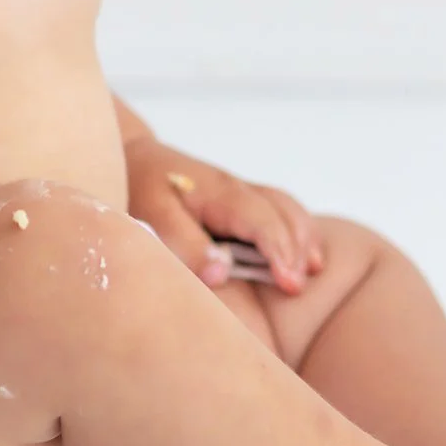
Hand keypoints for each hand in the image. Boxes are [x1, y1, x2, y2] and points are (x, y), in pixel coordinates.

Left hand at [124, 134, 325, 295]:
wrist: (134, 159)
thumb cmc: (141, 188)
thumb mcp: (153, 217)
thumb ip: (185, 245)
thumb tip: (222, 273)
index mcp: (219, 192)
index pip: (261, 220)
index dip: (279, 252)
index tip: (289, 283)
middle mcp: (237, 189)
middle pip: (282, 212)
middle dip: (296, 249)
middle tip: (298, 287)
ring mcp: (241, 192)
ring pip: (286, 207)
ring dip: (303, 238)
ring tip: (310, 271)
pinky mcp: (240, 201)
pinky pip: (280, 209)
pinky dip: (297, 230)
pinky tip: (302, 255)